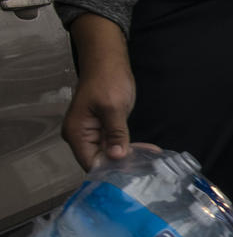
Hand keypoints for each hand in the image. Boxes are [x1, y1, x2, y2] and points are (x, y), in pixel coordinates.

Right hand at [63, 14, 135, 169]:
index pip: (90, 163)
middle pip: (99, 161)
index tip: (131, 176)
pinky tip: (147, 151)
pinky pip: (115, 144)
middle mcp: (80, 137)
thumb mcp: (113, 107)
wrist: (107, 61)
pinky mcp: (103, 129)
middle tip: (147, 170)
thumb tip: (117, 157)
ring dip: (128, 157)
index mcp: (77, 133)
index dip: (109, 171)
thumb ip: (115, 133)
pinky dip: (129, 147)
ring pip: (109, 154)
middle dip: (122, 166)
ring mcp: (92, 133)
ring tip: (150, 162)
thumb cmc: (107, 80)